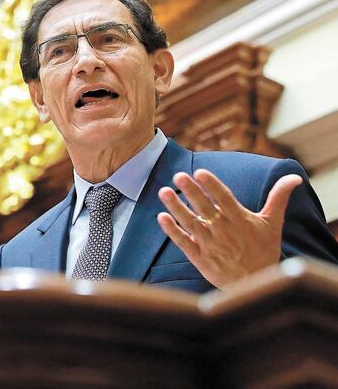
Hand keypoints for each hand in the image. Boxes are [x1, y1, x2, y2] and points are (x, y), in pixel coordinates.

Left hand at [157, 169, 301, 288]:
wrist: (257, 285)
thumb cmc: (264, 250)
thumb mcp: (273, 223)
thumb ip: (278, 198)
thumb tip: (295, 176)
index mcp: (241, 220)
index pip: (225, 199)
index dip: (212, 186)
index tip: (200, 172)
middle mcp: (224, 231)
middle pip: (205, 208)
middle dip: (192, 192)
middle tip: (179, 175)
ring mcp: (211, 245)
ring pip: (191, 223)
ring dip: (176, 207)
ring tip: (164, 191)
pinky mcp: (201, 258)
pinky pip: (184, 243)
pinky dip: (173, 231)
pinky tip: (161, 217)